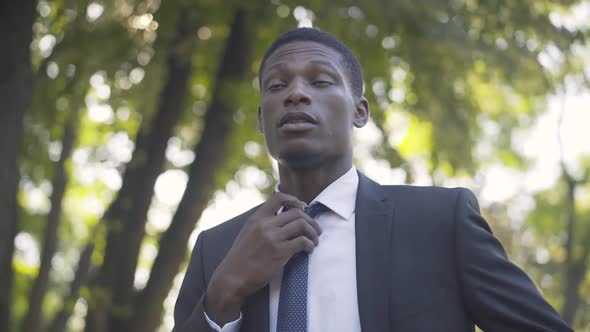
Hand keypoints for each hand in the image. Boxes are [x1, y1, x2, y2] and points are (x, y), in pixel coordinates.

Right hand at [205, 192, 321, 324]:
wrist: (232, 277)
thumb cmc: (240, 258)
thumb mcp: (247, 232)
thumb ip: (262, 223)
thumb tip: (282, 218)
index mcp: (256, 218)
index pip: (278, 197)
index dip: (295, 200)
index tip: (302, 209)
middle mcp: (265, 224)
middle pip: (296, 212)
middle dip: (310, 220)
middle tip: (316, 229)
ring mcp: (272, 238)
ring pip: (302, 225)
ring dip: (313, 232)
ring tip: (315, 240)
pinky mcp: (279, 253)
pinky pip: (302, 242)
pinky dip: (310, 244)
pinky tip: (309, 249)